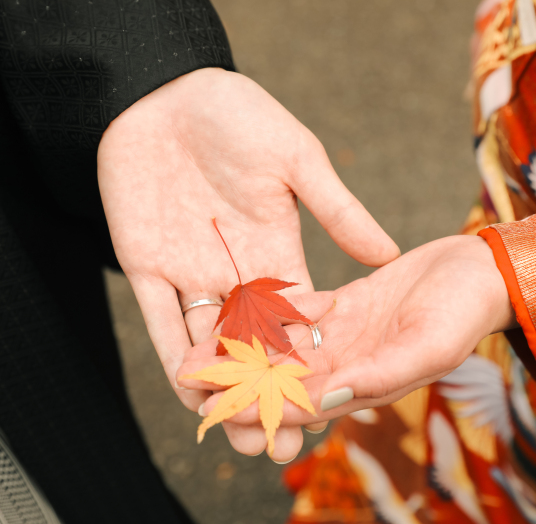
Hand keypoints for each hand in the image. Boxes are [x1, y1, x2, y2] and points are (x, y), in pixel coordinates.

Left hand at [97, 68, 398, 460]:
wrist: (167, 90)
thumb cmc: (238, 112)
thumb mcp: (297, 158)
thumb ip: (336, 210)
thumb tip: (387, 256)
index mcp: (277, 251)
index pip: (297, 320)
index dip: (308, 363)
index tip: (324, 406)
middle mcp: (236, 271)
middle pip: (253, 345)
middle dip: (265, 392)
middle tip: (276, 445)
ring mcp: (191, 271)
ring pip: (207, 342)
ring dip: (221, 387)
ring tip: (235, 433)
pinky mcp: (149, 266)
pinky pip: (160, 320)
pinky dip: (172, 355)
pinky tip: (187, 391)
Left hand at [179, 235, 515, 455]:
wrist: (482, 270)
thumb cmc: (465, 310)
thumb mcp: (427, 346)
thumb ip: (379, 376)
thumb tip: (328, 401)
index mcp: (364, 382)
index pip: (303, 404)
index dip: (261, 409)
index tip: (219, 411)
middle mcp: (347, 364)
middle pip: (282, 380)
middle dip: (239, 385)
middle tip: (190, 386)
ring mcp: (342, 335)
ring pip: (283, 349)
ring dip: (243, 353)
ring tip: (196, 352)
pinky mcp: (341, 305)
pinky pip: (296, 313)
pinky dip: (265, 314)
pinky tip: (232, 309)